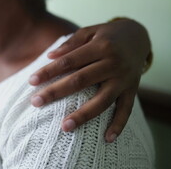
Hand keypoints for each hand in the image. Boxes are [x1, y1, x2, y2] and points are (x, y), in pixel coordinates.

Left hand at [29, 18, 150, 141]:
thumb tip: (50, 56)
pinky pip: (126, 110)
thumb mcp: (90, 31)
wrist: (139, 37)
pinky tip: (107, 139)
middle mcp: (114, 63)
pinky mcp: (133, 90)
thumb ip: (71, 43)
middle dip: (56, 92)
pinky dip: (118, 125)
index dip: (50, 71)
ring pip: (102, 100)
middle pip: (81, 81)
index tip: (31, 81)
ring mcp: (124, 79)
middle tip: (35, 102)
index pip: (69, 61)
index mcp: (100, 46)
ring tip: (64, 127)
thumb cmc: (107, 35)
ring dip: (83, 115)